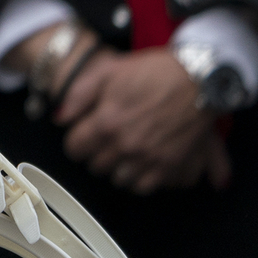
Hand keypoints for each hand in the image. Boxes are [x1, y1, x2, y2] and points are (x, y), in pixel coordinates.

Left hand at [56, 46, 231, 193]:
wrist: (197, 79)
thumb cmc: (151, 71)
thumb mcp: (107, 71)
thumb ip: (78, 95)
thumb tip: (60, 119)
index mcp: (106, 121)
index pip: (75, 148)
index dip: (75, 142)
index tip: (81, 138)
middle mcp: (125, 145)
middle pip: (95, 166)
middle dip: (95, 154)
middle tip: (103, 142)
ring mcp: (149, 158)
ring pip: (118, 179)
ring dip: (116, 167)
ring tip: (121, 153)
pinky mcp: (170, 166)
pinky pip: (144, 187)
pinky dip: (138, 179)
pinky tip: (138, 164)